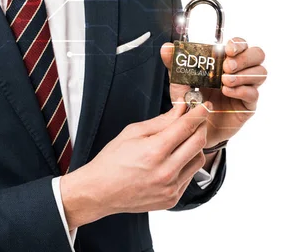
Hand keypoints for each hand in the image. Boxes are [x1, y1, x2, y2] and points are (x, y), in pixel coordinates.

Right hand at [60, 102, 210, 228]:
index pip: (186, 126)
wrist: (100, 191)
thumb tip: (181, 109)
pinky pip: (189, 176)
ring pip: (198, 160)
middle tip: (197, 119)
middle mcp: (166, 171)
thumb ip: (161, 121)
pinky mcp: (172, 199)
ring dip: (194, 147)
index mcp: (154, 151)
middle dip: (201, 126)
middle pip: (198, 142)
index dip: (199, 113)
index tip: (204, 106)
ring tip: (181, 141)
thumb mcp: (132, 133)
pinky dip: (186, 164)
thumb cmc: (112, 160)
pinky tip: (172, 160)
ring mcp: (170, 188)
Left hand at [160, 37, 266, 147]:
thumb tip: (167, 47)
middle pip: (257, 55)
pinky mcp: (247, 106)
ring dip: (243, 74)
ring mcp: (245, 88)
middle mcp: (238, 72)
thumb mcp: (180, 82)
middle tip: (227, 66)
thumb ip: (175, 64)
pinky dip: (241, 90)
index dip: (238, 44)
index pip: (241, 45)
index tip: (227, 50)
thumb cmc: (191, 102)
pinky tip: (227, 92)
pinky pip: (253, 94)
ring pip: (260, 73)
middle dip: (244, 58)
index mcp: (224, 62)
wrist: (194, 128)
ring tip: (224, 81)